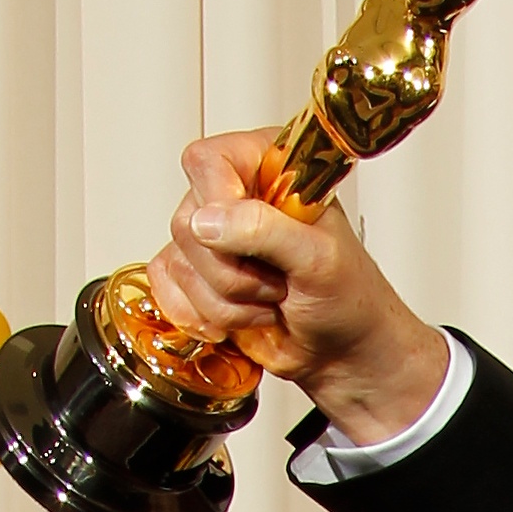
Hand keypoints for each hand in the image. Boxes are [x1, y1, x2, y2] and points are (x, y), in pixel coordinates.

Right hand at [145, 131, 448, 443]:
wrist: (344, 350)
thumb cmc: (347, 298)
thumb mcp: (320, 259)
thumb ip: (268, 230)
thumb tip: (209, 220)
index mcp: (270, 169)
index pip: (210, 161)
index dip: (220, 204)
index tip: (253, 240)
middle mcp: (235, 195)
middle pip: (189, 221)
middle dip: (236, 270)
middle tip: (280, 280)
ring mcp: (211, 236)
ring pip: (179, 261)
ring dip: (230, 300)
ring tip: (272, 298)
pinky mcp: (193, 273)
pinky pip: (165, 288)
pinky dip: (205, 315)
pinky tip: (243, 316)